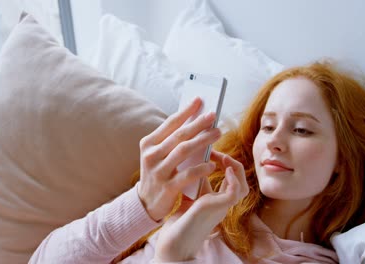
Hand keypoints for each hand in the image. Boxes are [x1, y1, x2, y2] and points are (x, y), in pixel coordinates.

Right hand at [137, 97, 220, 221]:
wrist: (146, 203)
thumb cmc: (158, 173)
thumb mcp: (159, 155)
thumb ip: (172, 141)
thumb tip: (195, 121)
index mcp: (148, 144)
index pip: (169, 123)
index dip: (185, 111)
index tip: (200, 100)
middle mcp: (151, 155)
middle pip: (179, 135)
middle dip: (198, 124)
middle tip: (214, 116)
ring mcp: (158, 172)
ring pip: (184, 151)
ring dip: (203, 141)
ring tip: (218, 133)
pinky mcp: (167, 187)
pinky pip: (188, 175)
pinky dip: (201, 168)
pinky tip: (213, 164)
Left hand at [154, 150, 248, 261]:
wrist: (173, 241)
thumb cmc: (180, 218)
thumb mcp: (190, 193)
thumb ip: (195, 178)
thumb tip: (192, 156)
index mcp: (217, 200)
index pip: (231, 179)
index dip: (224, 162)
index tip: (211, 152)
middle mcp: (223, 204)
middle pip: (240, 182)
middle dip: (232, 163)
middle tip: (219, 153)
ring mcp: (222, 207)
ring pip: (242, 187)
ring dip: (236, 169)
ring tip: (224, 157)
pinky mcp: (218, 208)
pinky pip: (236, 192)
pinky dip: (233, 179)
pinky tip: (225, 169)